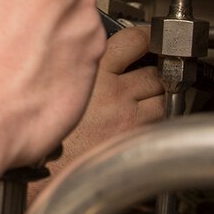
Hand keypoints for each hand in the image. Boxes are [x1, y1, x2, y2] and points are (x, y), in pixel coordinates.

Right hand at [27, 26, 164, 206]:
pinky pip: (162, 121)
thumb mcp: (59, 88)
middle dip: (153, 71)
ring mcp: (130, 117)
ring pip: (164, 96)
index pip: (135, 40)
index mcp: (93, 72)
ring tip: (142, 101)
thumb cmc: (48, 136)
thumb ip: (81, 69)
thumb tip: (98, 55)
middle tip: (145, 75)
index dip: (146, 38)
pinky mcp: (138, 139)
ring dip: (158, 96)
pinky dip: (156, 119)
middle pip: (155, 70)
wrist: (48, 175)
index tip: (148, 38)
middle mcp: (115, 92)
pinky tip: (140, 122)